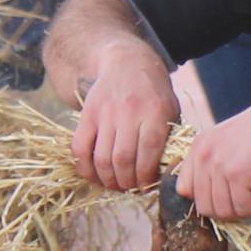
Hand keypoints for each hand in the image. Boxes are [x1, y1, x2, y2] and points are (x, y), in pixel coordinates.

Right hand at [70, 40, 180, 193]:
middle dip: (126, 182)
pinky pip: (80, 147)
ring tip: (115, 184)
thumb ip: (168, 139)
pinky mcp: (87, 114)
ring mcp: (105, 112)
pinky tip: (94, 175)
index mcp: (155, 113)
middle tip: (129, 188)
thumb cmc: (154, 94)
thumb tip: (164, 176)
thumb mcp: (170, 110)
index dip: (145, 177)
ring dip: (107, 179)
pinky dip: (85, 167)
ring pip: (101, 157)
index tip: (146, 187)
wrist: (127, 62)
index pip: (148, 154)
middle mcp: (129, 112)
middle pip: (122, 159)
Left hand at [174, 87, 250, 226]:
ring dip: (238, 212)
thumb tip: (205, 198)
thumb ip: (212, 161)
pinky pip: (240, 207)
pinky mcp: (237, 174)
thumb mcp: (226, 141)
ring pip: (221, 211)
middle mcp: (203, 156)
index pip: (184, 189)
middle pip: (202, 205)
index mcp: (198, 147)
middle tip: (241, 205)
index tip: (223, 198)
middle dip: (223, 211)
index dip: (203, 199)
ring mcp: (218, 165)